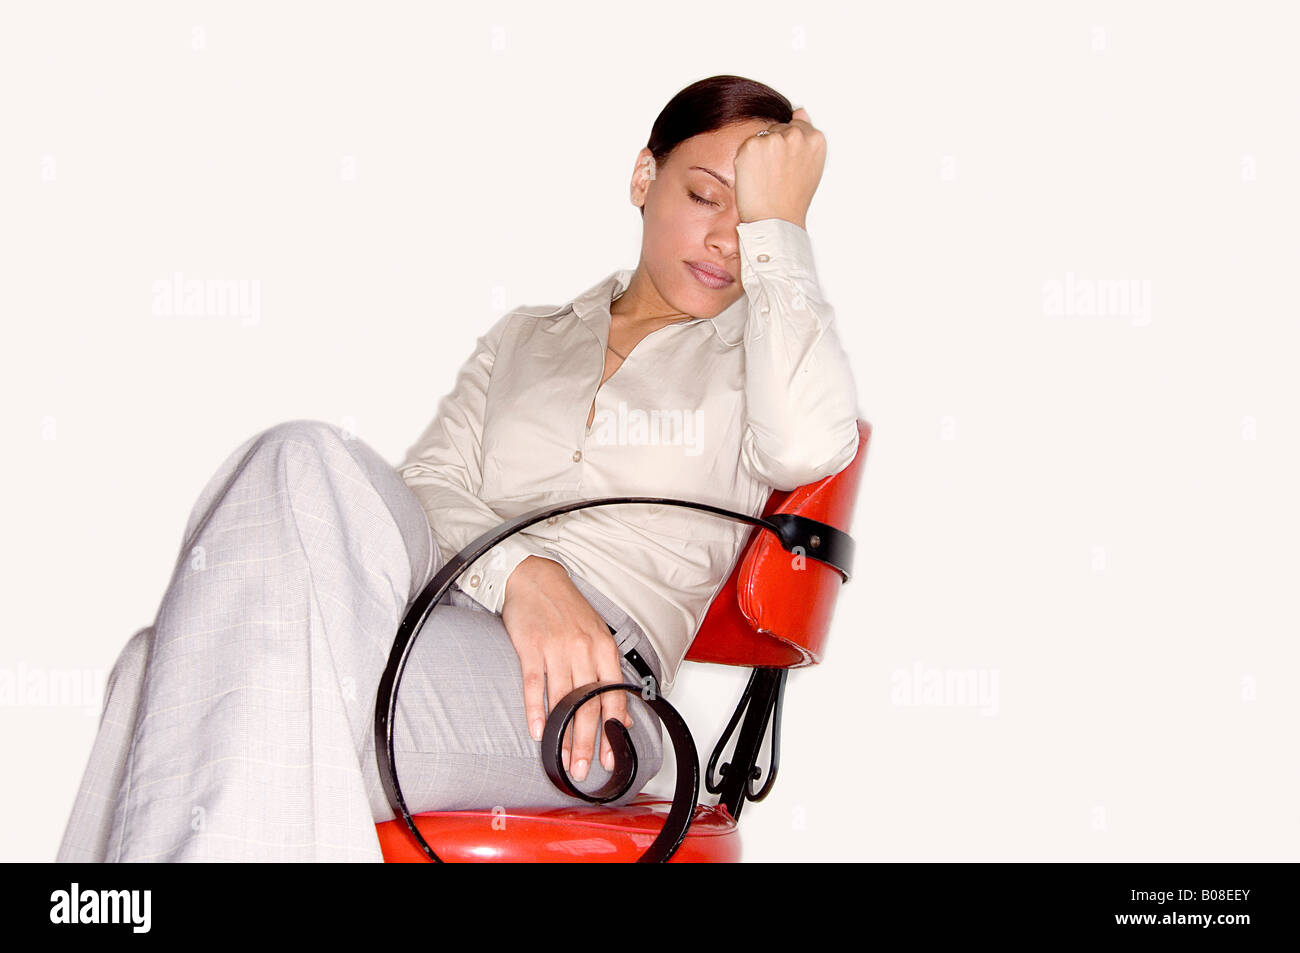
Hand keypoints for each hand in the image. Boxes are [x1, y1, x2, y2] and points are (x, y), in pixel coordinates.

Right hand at [500, 555, 633, 781]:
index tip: (611, 755)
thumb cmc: (566, 609)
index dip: (612, 729)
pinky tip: (537, 731)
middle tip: (584, 768)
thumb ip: (608, 675)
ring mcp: (556, 649)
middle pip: (588, 704)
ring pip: (563, 701)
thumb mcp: (596, 637)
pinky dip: (536, 711)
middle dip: (588, 742)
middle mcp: (583, 649)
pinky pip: (535, 685)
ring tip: (562, 759)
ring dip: (563, 735)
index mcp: (604, 648)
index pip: (613, 695)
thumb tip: (621, 716)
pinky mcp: (530, 648)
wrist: (535, 578)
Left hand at [733, 106, 824, 229]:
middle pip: (778, 130)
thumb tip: (800, 110)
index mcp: (815, 138)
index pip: (796, 127)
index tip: (787, 167)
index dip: (788, 149)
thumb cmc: (793, 199)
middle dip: (774, 148)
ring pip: (761, 137)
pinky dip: (745, 161)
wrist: (776, 221)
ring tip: (766, 178)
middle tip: (776, 176)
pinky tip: (755, 178)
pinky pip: (746, 147)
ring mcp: (774, 138)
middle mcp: (797, 134)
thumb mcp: (810, 164)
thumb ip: (806, 135)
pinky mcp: (752, 145)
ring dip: (759, 154)